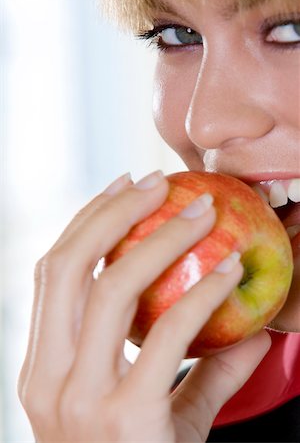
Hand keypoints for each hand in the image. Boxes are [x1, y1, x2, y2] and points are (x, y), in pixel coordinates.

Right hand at [18, 170, 270, 441]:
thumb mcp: (156, 409)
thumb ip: (197, 366)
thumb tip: (248, 326)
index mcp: (42, 366)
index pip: (53, 271)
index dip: (85, 220)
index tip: (122, 185)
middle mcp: (48, 378)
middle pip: (68, 266)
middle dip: (113, 213)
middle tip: (157, 181)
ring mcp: (79, 400)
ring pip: (110, 289)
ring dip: (158, 239)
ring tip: (199, 211)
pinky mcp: (125, 420)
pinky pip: (165, 335)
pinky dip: (199, 294)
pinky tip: (230, 270)